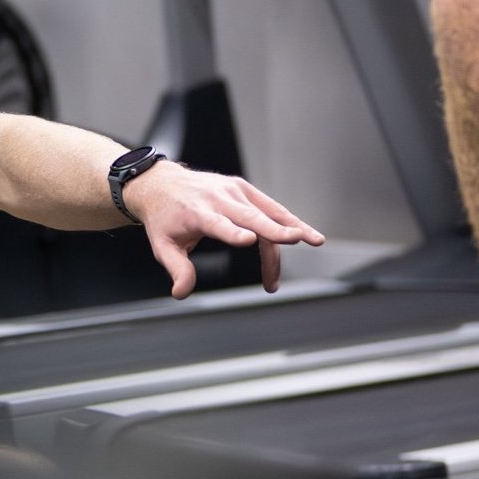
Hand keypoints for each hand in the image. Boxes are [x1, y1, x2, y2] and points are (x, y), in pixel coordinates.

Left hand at [124, 161, 323, 298]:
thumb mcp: (163, 246)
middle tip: (296, 240)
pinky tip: (306, 233)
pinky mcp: (245, 190)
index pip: (218, 224)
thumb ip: (178, 269)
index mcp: (198, 212)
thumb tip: (182, 293)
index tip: (249, 241)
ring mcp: (235, 192)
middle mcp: (219, 199)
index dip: (233, 232)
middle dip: (275, 229)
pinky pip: (270, 207)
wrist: (164, 185)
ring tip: (315, 241)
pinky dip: (289, 221)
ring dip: (292, 227)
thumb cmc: (165, 218)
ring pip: (268, 212)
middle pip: (252, 216)